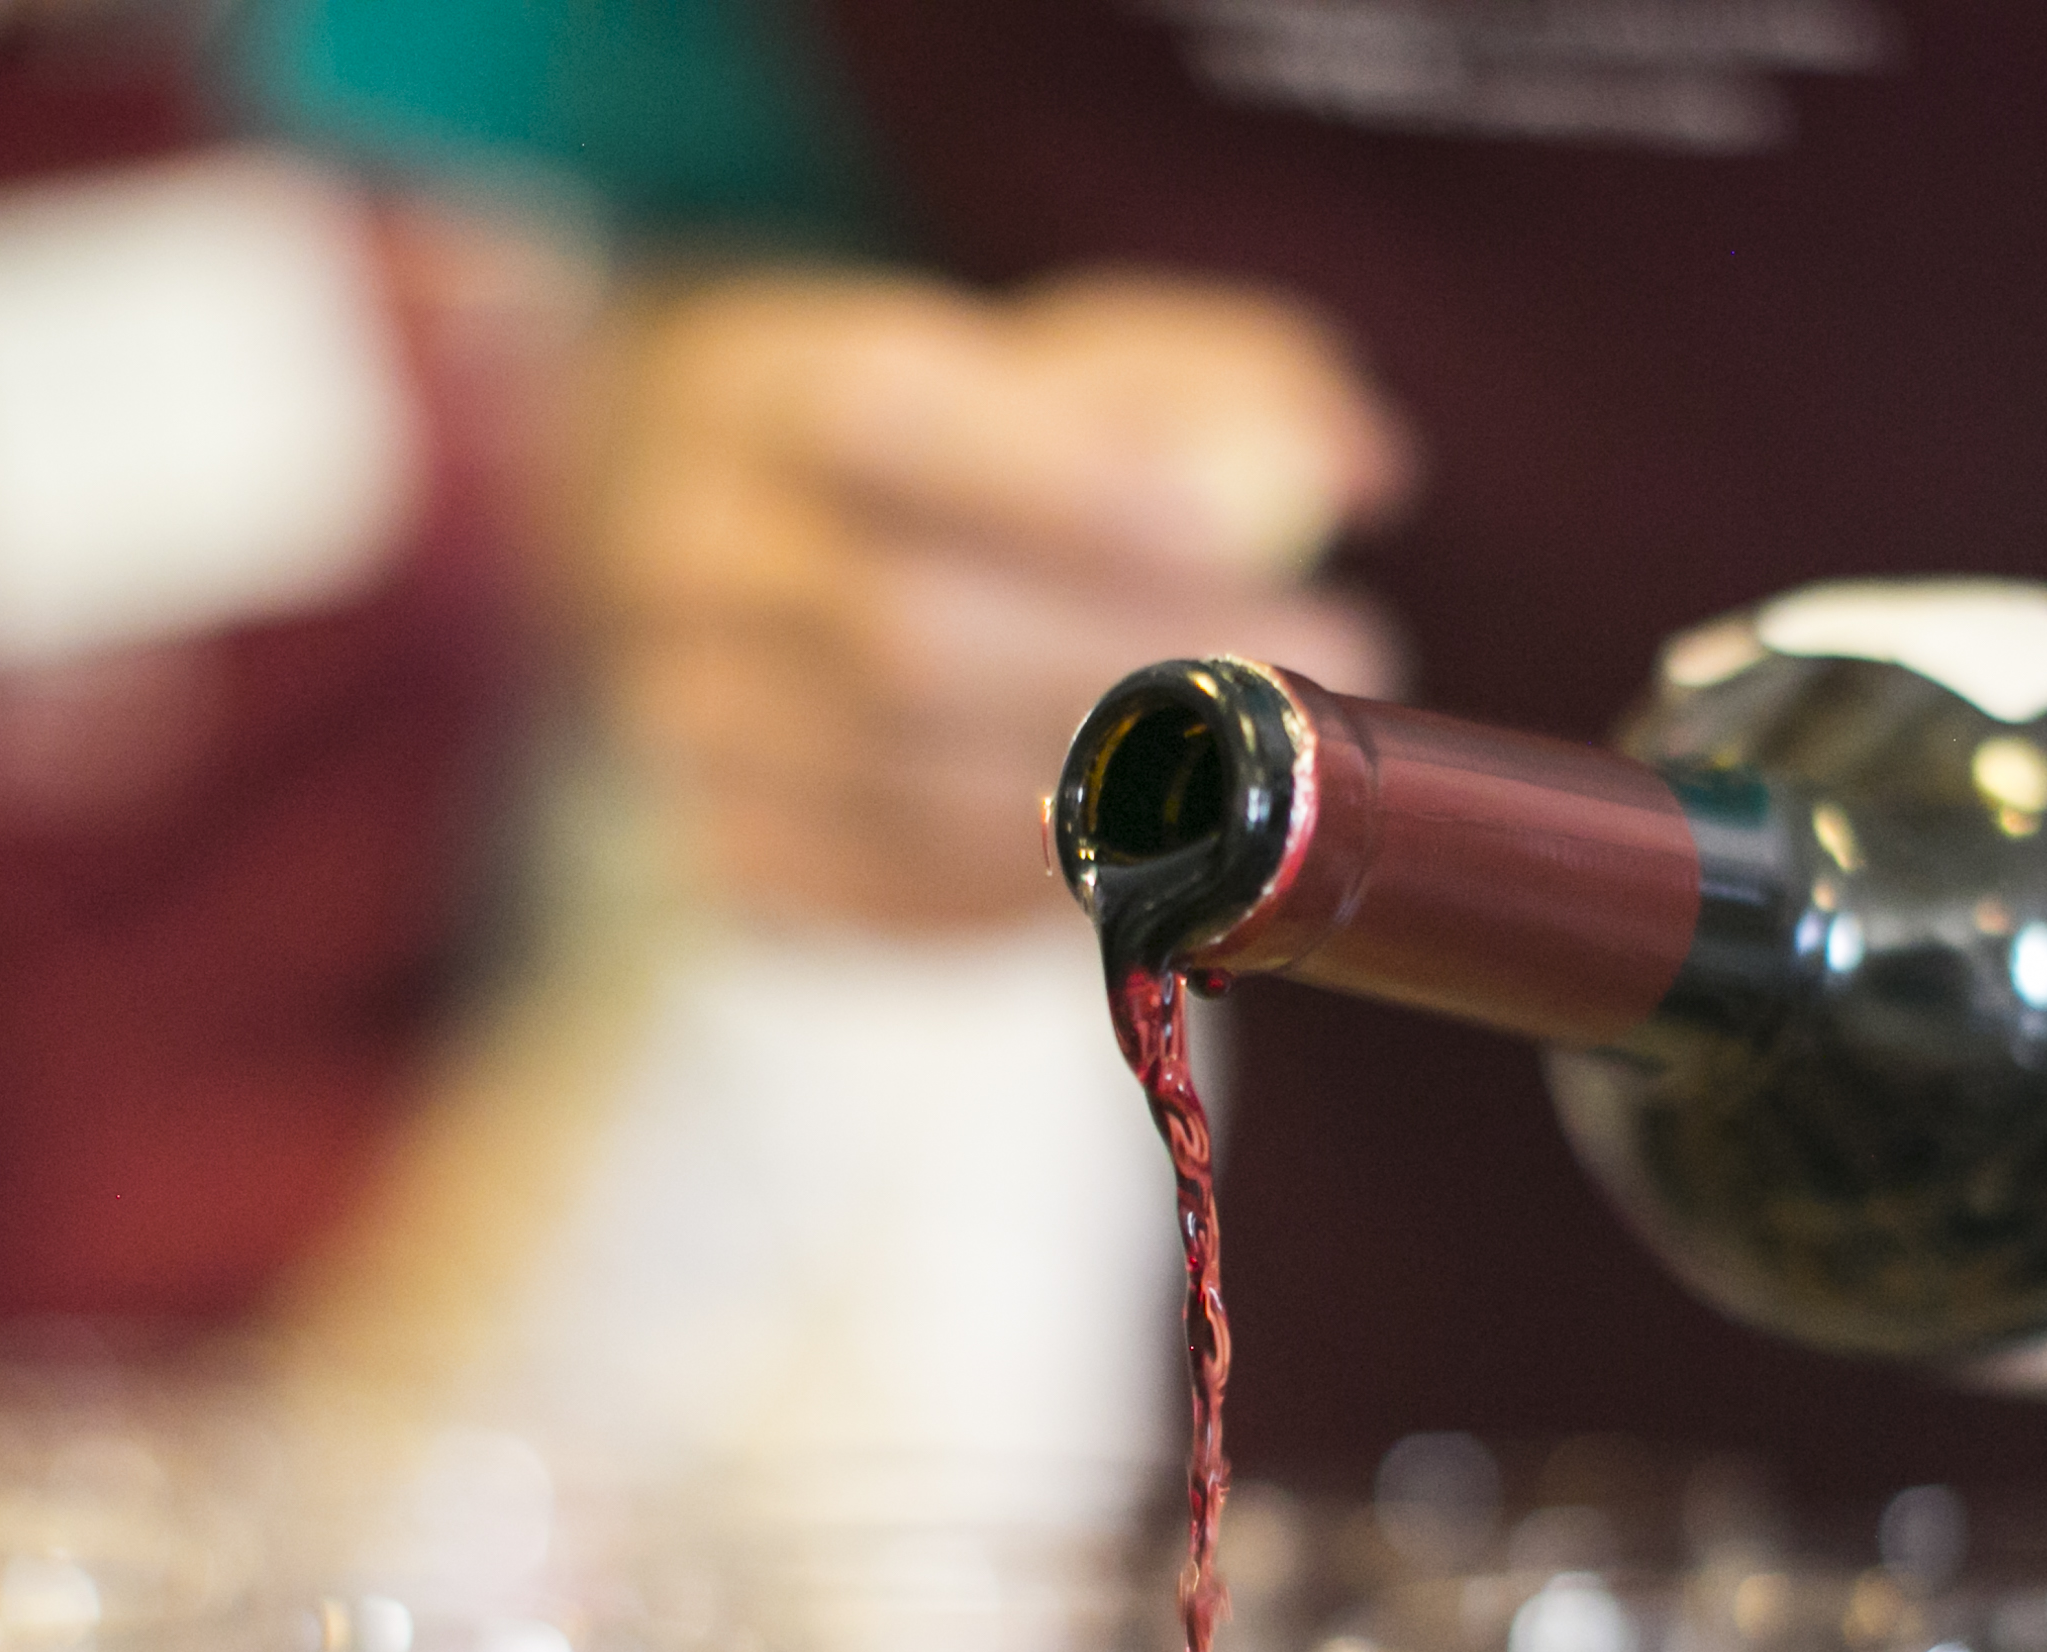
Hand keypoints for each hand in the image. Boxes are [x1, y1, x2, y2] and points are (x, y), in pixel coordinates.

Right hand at [584, 268, 1415, 928]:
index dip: (1065, 489)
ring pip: (910, 785)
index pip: (891, 428)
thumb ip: (1217, 392)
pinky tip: (1164, 845)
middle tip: (1336, 655)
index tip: (1240, 530)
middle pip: (906, 635)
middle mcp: (697, 558)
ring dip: (1126, 791)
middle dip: (1142, 666)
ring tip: (1279, 758)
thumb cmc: (953, 433)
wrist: (721, 526)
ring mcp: (691, 726)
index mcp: (764, 390)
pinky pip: (898, 899)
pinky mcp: (731, 860)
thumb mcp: (1065, 359)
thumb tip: (1355, 473)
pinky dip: (1050, 883)